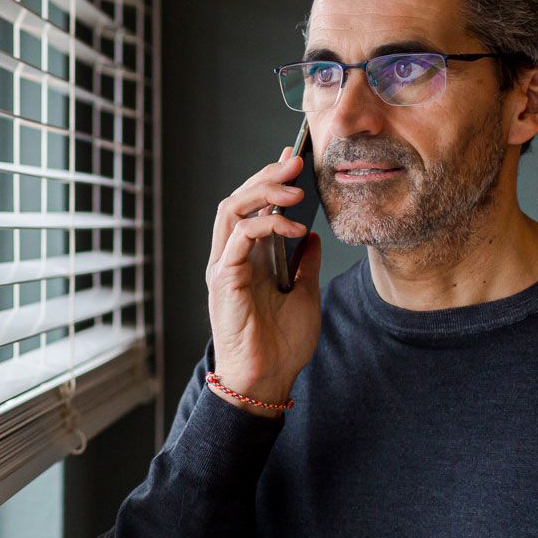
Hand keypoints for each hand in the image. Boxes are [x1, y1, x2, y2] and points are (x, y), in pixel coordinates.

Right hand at [203, 145, 322, 414]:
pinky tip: (294, 227)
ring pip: (231, 209)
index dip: (270, 180)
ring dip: (263, 192)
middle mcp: (229, 257)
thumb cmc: (281, 343)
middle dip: (266, 177)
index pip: (252, 207)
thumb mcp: (305, 293)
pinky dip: (266, 225)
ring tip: (295, 187)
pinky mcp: (223, 278)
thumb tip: (314, 236)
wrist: (268, 378)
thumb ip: (305, 263)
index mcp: (247, 259)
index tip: (293, 158)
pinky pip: (239, 237)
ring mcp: (223, 266)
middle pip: (238, 200)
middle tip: (296, 162)